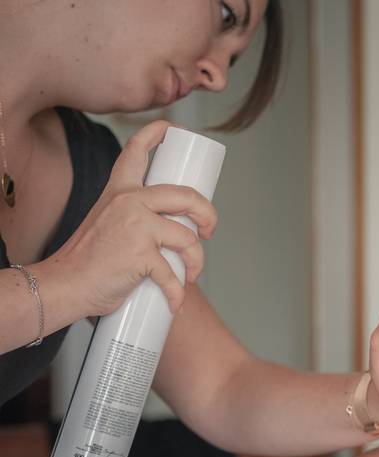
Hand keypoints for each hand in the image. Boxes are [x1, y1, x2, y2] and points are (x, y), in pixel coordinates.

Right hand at [44, 120, 217, 315]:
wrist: (65, 284)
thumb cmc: (88, 260)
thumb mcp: (107, 223)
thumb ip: (134, 217)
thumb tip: (174, 229)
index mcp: (120, 191)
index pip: (137, 150)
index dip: (159, 133)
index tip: (175, 129)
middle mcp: (129, 201)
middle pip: (186, 196)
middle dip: (208, 214)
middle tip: (209, 231)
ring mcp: (136, 227)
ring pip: (188, 238)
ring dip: (197, 262)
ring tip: (192, 274)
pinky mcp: (141, 255)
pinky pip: (173, 274)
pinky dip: (178, 293)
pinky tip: (175, 302)